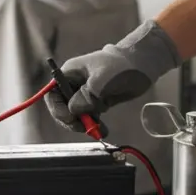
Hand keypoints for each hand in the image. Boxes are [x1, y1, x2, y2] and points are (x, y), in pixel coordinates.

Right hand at [46, 20, 180, 135]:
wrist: (143, 64)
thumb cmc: (121, 66)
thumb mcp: (102, 80)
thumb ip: (86, 95)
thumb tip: (74, 110)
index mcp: (69, 74)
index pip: (52, 93)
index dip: (56, 108)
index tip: (69, 119)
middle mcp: (74, 84)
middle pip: (62, 107)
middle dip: (71, 120)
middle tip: (84, 128)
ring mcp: (85, 93)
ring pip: (76, 114)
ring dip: (84, 125)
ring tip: (99, 130)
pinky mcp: (96, 101)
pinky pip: (89, 116)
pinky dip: (94, 124)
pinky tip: (102, 130)